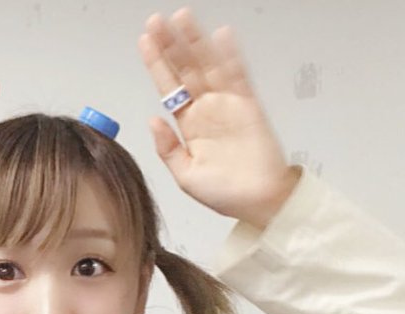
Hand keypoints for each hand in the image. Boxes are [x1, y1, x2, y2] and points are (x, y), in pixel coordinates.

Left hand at [139, 9, 297, 229]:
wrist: (259, 203)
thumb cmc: (225, 194)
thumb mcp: (185, 176)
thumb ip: (167, 149)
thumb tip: (153, 121)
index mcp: (189, 125)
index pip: (169, 87)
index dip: (157, 63)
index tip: (145, 40)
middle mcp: (207, 110)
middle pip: (185, 70)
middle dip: (171, 45)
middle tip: (157, 21)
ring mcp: (228, 105)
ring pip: (208, 66)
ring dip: (196, 42)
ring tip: (182, 18)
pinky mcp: (249, 106)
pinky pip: (238, 76)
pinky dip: (230, 56)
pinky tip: (221, 36)